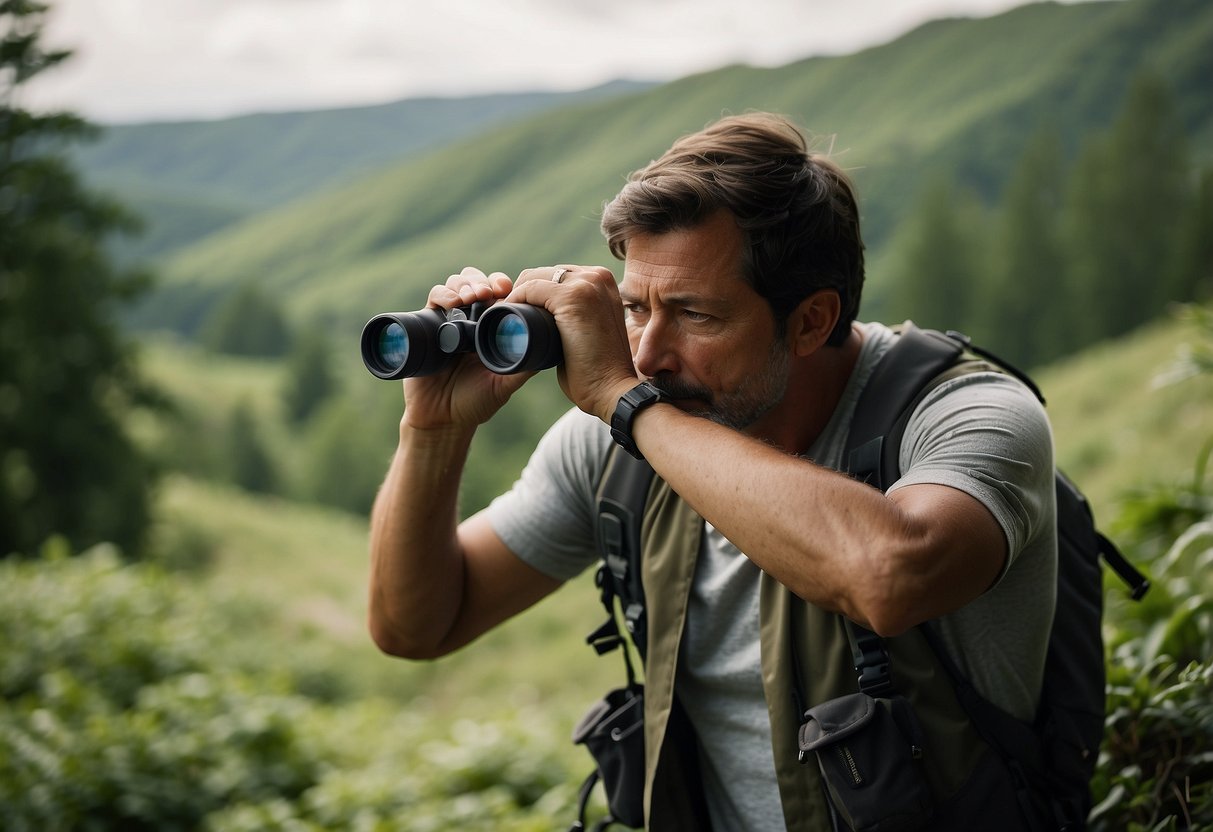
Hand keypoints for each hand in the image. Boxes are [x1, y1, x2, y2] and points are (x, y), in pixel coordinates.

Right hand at [401, 267, 535, 430]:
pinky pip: (434, 298)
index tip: (510, 289)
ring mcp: (448, 321)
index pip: (498, 294)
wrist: (441, 419)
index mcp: (490, 328)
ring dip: (466, 284)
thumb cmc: (475, 403)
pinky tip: (453, 303)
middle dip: (484, 281)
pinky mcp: (426, 325)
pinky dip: (443, 294)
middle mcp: (469, 320)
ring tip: (474, 296)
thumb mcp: (505, 385)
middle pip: (477, 282)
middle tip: (492, 291)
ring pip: (456, 285)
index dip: (504, 286)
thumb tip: (548, 349)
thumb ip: (523, 367)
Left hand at [507, 265, 639, 422]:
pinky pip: (531, 288)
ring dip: (514, 296)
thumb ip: (575, 319)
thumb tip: (546, 320)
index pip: (557, 277)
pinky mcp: (574, 296)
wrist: (612, 391)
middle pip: (544, 274)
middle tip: (504, 318)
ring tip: (501, 320)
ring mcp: (587, 284)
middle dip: (521, 293)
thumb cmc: (597, 371)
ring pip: (534, 278)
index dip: (532, 294)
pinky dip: (514, 301)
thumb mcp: (590, 332)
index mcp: (603, 282)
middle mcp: (597, 276)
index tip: (515, 315)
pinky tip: (505, 317)